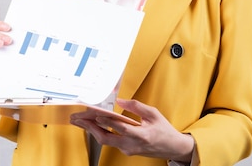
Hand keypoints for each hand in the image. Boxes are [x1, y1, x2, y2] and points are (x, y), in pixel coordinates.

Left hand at [70, 99, 193, 161]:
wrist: (173, 148)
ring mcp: (128, 149)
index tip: (95, 115)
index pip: (120, 128)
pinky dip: (100, 132)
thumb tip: (121, 100)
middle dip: (90, 128)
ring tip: (79, 121)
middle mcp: (132, 145)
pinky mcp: (126, 150)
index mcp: (141, 135)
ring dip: (92, 130)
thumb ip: (137, 106)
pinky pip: (110, 141)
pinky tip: (92, 125)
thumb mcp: (154, 114)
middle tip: (78, 119)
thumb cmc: (164, 131)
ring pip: (105, 141)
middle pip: (106, 138)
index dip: (107, 122)